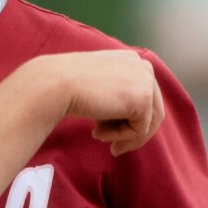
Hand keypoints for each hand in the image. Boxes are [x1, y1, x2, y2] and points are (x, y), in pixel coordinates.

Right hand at [35, 50, 164, 155]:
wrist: (55, 84)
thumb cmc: (68, 86)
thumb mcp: (99, 85)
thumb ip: (117, 94)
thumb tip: (132, 120)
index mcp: (131, 60)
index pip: (143, 95)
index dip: (128, 118)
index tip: (106, 130)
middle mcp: (143, 65)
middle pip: (153, 110)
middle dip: (132, 132)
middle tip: (114, 148)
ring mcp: (146, 81)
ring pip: (150, 122)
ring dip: (127, 137)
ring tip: (102, 139)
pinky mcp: (143, 98)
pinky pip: (140, 130)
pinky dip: (120, 136)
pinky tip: (98, 131)